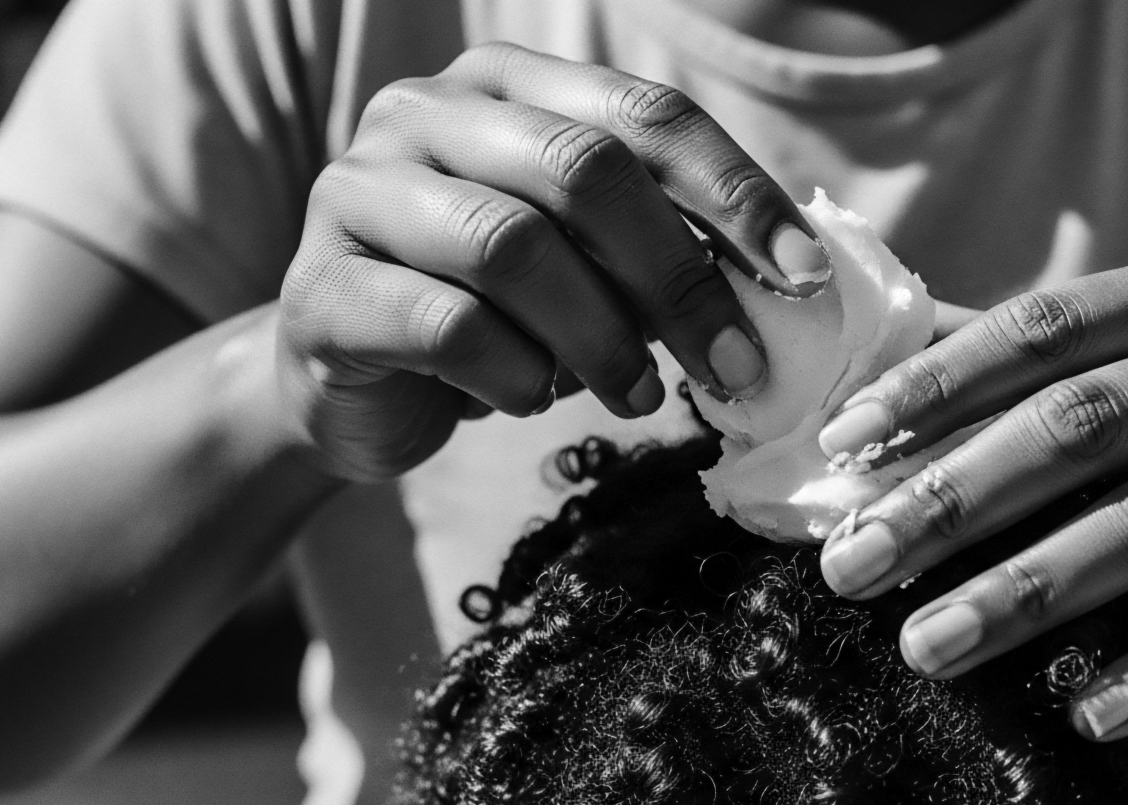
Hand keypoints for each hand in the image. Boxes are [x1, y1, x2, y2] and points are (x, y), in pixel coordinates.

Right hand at [276, 43, 829, 480]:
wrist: (352, 384)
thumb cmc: (497, 314)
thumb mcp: (588, 266)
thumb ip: (662, 247)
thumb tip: (788, 285)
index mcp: (508, 84)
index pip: (644, 114)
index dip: (735, 193)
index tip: (806, 277)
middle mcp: (426, 113)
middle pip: (581, 168)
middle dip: (677, 276)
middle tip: (734, 365)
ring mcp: (359, 192)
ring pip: (512, 246)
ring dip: (601, 338)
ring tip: (638, 395)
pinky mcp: (322, 290)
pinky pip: (448, 326)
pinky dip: (517, 375)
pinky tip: (532, 398)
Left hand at [815, 244, 1127, 739]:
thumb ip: (1074, 344)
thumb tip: (904, 368)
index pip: (1047, 328)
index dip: (938, 384)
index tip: (844, 445)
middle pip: (1082, 430)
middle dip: (952, 501)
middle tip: (849, 565)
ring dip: (1030, 592)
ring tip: (928, 646)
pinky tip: (1090, 714)